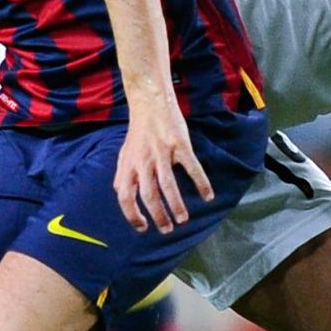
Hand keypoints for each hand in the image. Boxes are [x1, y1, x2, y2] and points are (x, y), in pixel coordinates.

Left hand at [114, 97, 213, 234]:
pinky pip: (192, 168)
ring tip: (183, 219)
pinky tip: (208, 196)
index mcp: (129, 165)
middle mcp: (143, 161)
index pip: (125, 196)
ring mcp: (162, 152)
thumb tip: (122, 194)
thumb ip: (123, 174)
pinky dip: (201, 184)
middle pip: (148, 195)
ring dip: (177, 205)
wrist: (150, 101)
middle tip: (168, 229)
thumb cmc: (139, 131)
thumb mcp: (124, 153)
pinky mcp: (180, 144)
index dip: (132, 215)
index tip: (143, 228)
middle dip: (159, 216)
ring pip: (168, 185)